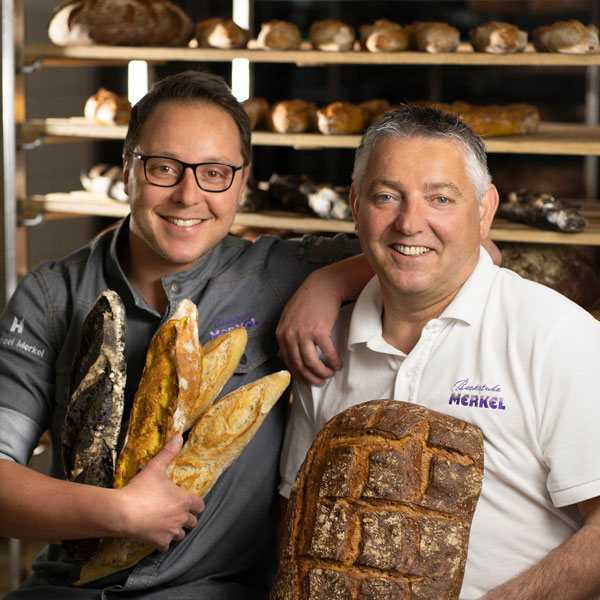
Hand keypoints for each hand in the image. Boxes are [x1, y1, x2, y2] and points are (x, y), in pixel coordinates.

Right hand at [116, 436, 203, 550]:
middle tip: (178, 513)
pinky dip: (163, 542)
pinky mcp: (159, 542)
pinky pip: (166, 546)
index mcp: (184, 501)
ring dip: (177, 530)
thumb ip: (168, 452)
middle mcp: (180, 518)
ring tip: (168, 524)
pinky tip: (156, 535)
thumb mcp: (155, 467)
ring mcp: (170, 532)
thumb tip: (179, 436)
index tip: (190, 503)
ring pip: (181, 535)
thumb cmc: (140, 489)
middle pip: (193, 523)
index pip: (200, 506)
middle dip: (187, 519)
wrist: (121, 512)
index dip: (196, 504)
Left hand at [276, 279, 342, 386]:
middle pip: (299, 365)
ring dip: (322, 372)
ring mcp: (303, 333)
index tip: (306, 380)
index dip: (298, 374)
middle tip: (320, 382)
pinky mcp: (319, 331)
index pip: (287, 361)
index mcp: (281, 334)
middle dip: (310, 378)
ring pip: (312, 363)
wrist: (321, 286)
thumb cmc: (307, 302)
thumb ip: (285, 337)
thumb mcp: (289, 318)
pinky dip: (333, 362)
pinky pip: (327, 353)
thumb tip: (282, 356)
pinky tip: (338, 364)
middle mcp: (289, 335)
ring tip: (329, 374)